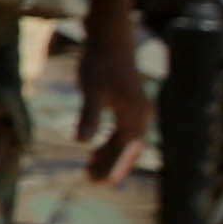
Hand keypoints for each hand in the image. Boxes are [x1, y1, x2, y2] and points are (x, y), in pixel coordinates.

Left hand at [77, 17, 149, 183]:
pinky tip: (94, 149)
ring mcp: (136, 109)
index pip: (127, 149)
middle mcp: (140, 114)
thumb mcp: (91, 91)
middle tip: (91, 181)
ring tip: (89, 170)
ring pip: (124, 140)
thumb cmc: (99, 64)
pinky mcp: (128, 103)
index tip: (105, 184)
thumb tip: (82, 142)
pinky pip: (122, 130)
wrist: (109, 40)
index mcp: (135, 115)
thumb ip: (89, 117)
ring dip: (109, 155)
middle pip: (127, 148)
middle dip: (111, 165)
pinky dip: (110, 142)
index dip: (116, 167)